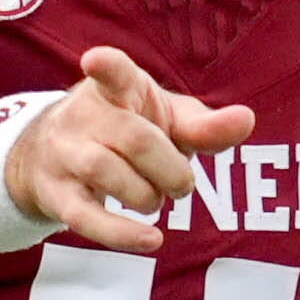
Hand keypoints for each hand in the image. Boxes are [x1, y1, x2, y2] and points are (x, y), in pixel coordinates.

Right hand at [13, 47, 257, 253]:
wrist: (52, 157)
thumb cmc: (126, 132)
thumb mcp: (166, 121)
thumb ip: (205, 126)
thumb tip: (247, 120)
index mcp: (114, 88)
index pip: (111, 72)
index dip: (106, 66)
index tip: (95, 60)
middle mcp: (83, 115)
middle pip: (136, 140)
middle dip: (171, 169)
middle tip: (182, 183)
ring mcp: (65, 154)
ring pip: (108, 174)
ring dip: (148, 195)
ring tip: (155, 198)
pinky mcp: (57, 195)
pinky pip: (87, 218)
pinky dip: (122, 234)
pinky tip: (151, 239)